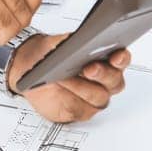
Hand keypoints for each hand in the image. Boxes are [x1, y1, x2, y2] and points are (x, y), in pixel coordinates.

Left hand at [9, 32, 130, 122]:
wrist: (29, 65)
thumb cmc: (49, 52)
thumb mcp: (59, 40)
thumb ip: (73, 40)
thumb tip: (80, 41)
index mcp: (106, 59)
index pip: (121, 59)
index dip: (122, 58)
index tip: (116, 55)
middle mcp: (104, 80)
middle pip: (114, 81)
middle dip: (103, 74)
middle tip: (90, 68)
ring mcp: (94, 98)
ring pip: (99, 97)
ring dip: (82, 86)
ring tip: (65, 77)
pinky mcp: (80, 111)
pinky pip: (80, 109)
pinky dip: (70, 99)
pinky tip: (60, 88)